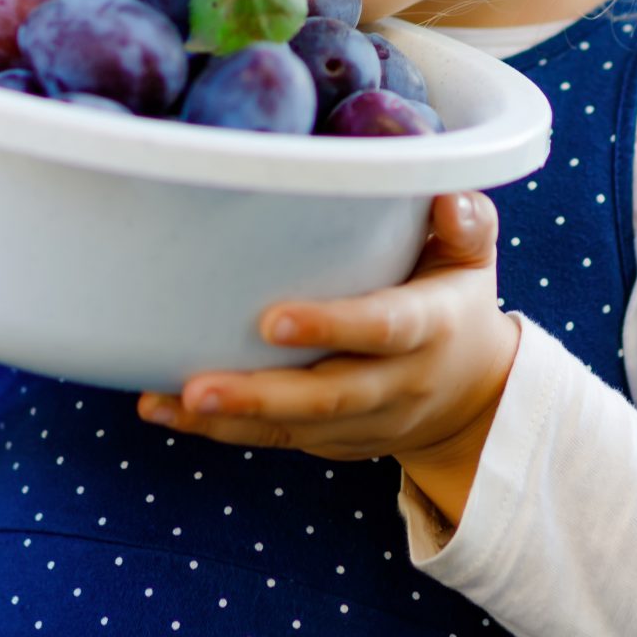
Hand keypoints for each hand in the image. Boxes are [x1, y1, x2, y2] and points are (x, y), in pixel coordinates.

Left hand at [137, 191, 519, 470]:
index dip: (333, 327)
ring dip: (226, 419)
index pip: (383, 329)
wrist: (473, 398)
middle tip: (199, 384)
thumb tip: (444, 195)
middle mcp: (396, 384)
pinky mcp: (328, 440)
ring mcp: (360, 421)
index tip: (273, 320)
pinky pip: (271, 441)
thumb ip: (466, 223)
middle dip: (262, 395)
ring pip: (291, 428)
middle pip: (327, 396)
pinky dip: (217, 429)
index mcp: (430, 329)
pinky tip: (162, 408)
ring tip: (165, 400)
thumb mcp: (474, 260)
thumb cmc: (457, 303)